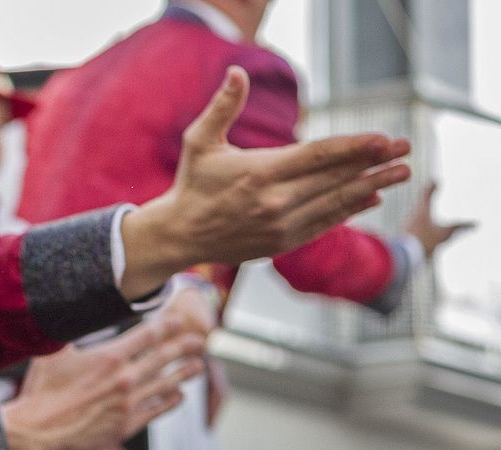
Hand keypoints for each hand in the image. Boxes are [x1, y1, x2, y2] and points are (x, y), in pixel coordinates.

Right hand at [0, 314, 205, 449]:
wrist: (35, 432)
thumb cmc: (40, 392)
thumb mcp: (52, 354)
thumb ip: (68, 334)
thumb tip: (69, 314)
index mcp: (109, 357)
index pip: (148, 334)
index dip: (167, 325)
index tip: (178, 320)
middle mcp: (125, 378)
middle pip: (165, 356)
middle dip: (185, 346)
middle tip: (199, 341)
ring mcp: (129, 403)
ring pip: (167, 383)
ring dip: (185, 372)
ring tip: (197, 366)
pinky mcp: (126, 426)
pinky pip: (157, 410)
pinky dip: (171, 400)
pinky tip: (178, 395)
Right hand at [120, 66, 411, 298]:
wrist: (179, 235)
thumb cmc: (192, 184)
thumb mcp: (201, 142)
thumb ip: (222, 108)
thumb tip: (237, 73)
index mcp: (260, 174)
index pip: (317, 157)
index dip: (354, 148)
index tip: (383, 139)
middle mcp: (275, 202)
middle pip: (335, 179)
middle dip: (374, 163)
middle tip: (405, 150)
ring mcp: (281, 226)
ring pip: (336, 203)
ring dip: (372, 186)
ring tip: (401, 173)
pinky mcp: (282, 242)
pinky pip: (325, 224)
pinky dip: (351, 210)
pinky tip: (372, 196)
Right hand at [404, 182, 474, 258]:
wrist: (401, 256)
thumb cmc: (415, 232)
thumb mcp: (421, 210)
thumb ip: (428, 195)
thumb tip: (436, 179)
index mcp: (443, 232)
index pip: (459, 226)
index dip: (467, 224)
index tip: (476, 224)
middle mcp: (438, 244)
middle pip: (448, 237)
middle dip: (451, 232)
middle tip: (454, 231)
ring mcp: (427, 253)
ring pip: (434, 245)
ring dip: (434, 240)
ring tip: (432, 238)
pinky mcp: (416, 259)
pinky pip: (422, 251)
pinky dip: (421, 247)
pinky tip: (415, 247)